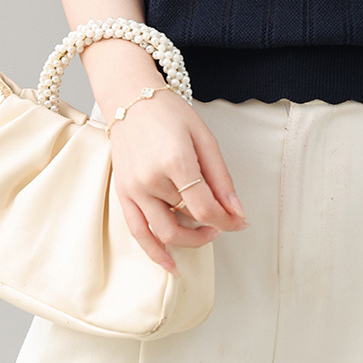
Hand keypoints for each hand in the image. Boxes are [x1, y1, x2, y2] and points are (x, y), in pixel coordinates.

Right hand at [106, 88, 248, 275]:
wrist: (130, 99)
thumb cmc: (169, 113)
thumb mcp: (204, 137)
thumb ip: (221, 177)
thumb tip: (236, 210)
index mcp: (175, 161)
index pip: (205, 207)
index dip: (227, 220)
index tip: (240, 221)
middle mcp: (151, 180)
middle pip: (187, 220)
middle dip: (211, 228)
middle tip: (226, 223)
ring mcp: (134, 190)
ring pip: (164, 232)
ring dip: (189, 241)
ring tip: (205, 235)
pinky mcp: (123, 194)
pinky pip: (138, 232)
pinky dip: (154, 252)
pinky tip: (170, 264)